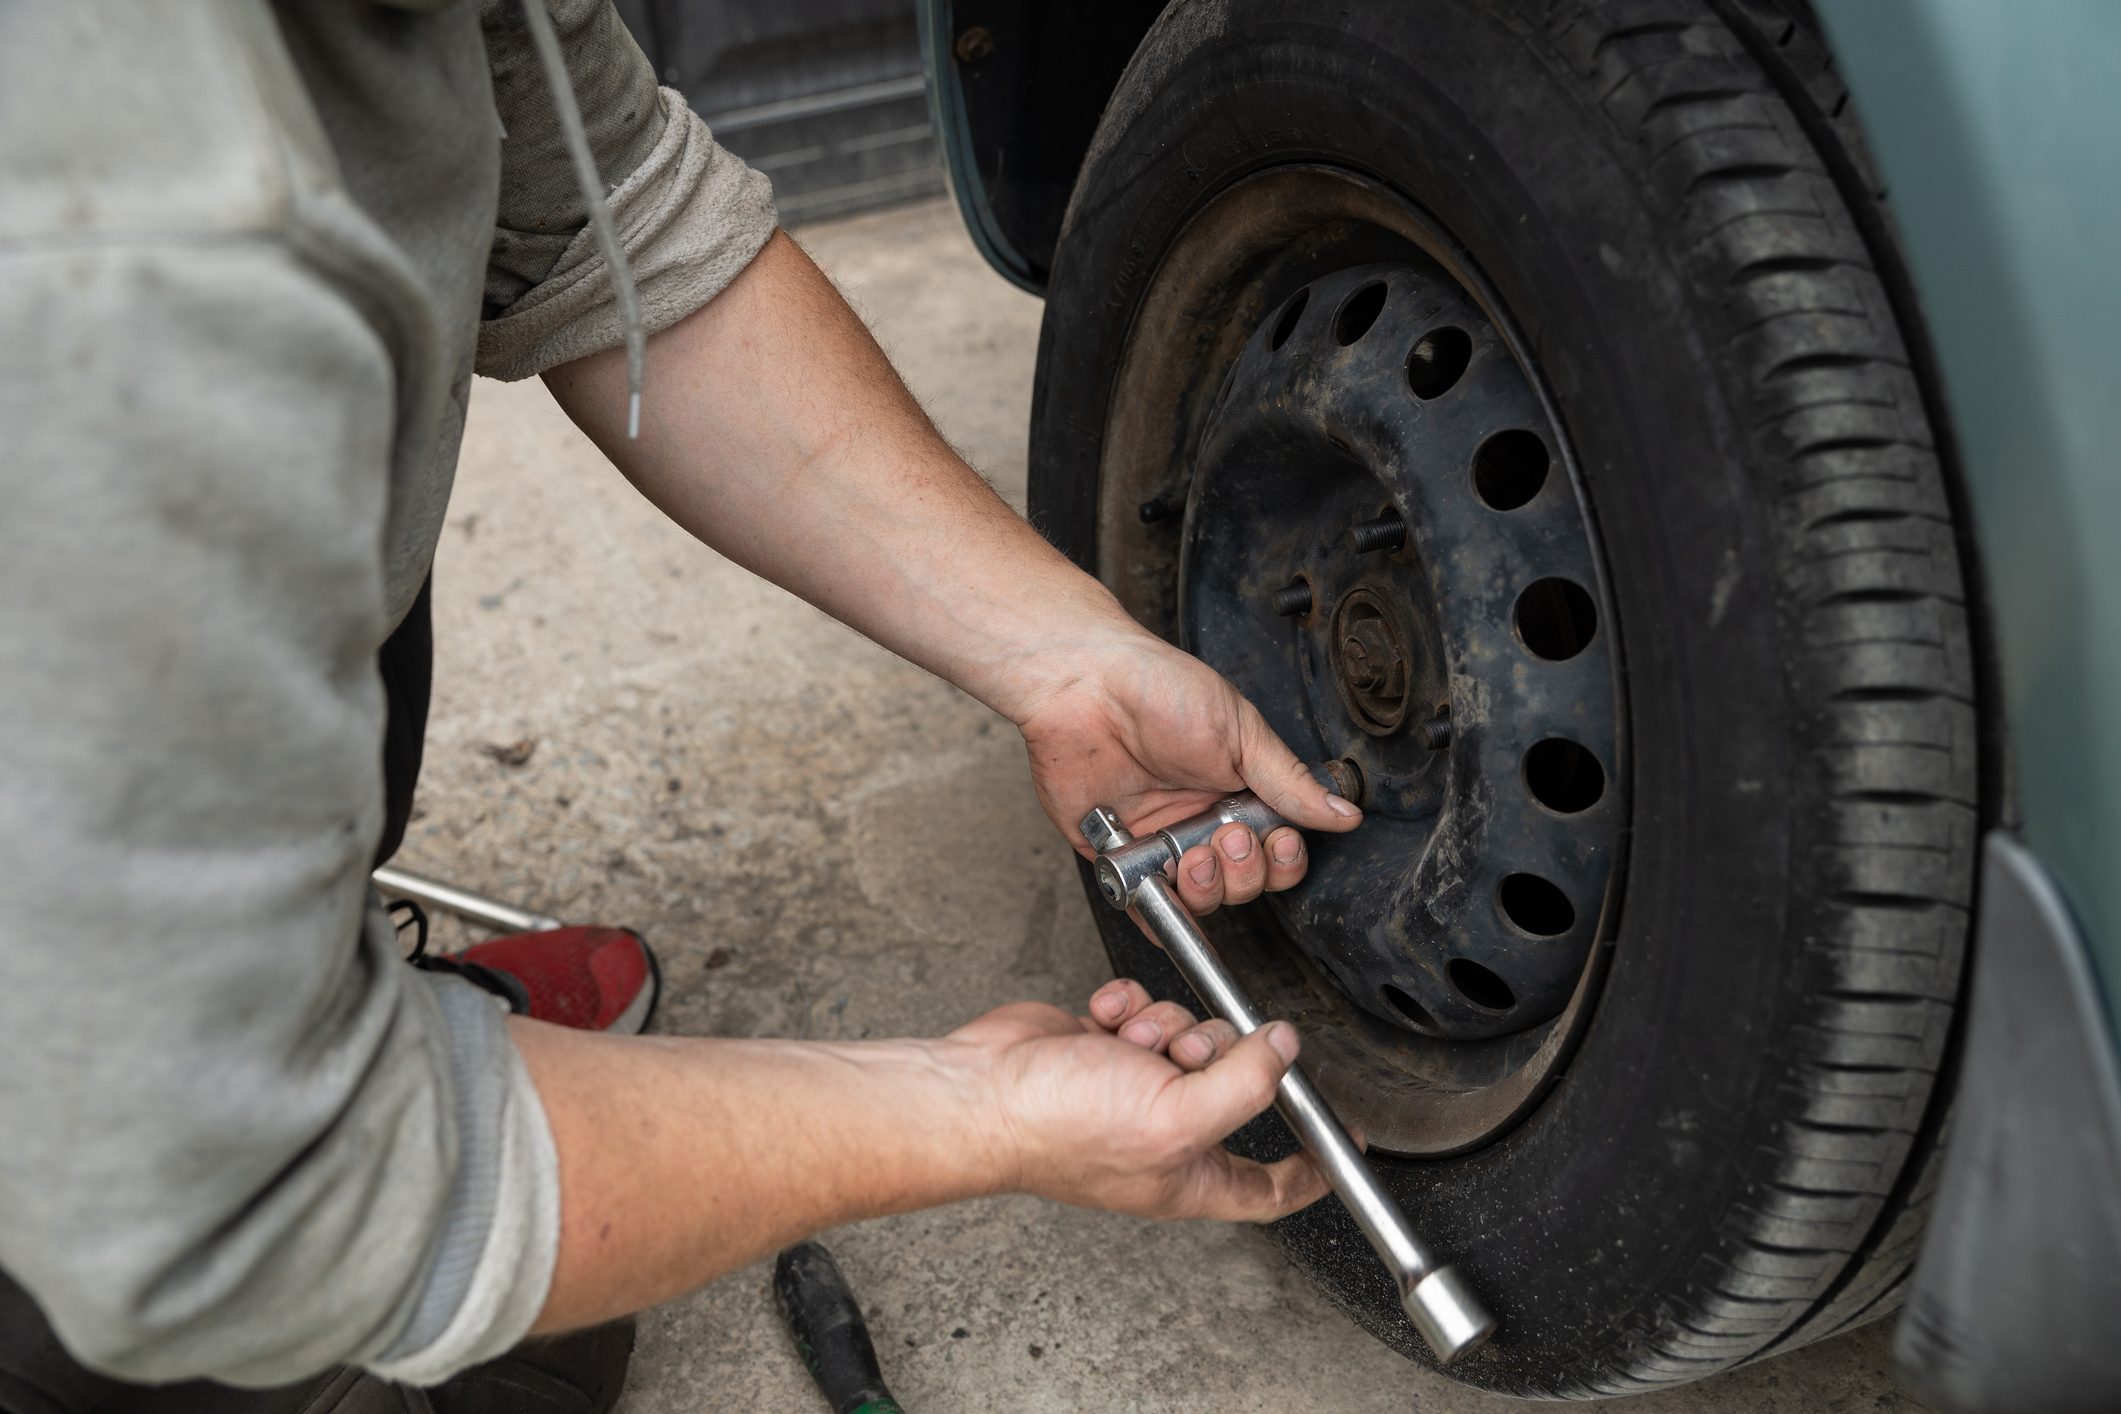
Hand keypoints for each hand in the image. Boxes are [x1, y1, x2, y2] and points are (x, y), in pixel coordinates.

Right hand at [950, 981, 1327, 1221]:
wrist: (981, 1090)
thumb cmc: (1058, 1127)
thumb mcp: (1175, 1116)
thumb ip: (1243, 1085)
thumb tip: (1284, 1050)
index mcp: (1188, 1176)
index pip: (1271, 1186)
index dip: (1313, 1165)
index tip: (1347, 1136)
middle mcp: (1164, 1133)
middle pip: (1232, 1081)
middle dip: (1212, 1050)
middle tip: (1180, 1054)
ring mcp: (1131, 1087)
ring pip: (1188, 1032)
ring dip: (1161, 1024)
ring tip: (1125, 1042)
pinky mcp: (1103, 1047)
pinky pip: (1144, 1009)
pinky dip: (1125, 1007)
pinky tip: (1100, 1021)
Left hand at [1011, 625, 1361, 913]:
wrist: (1086, 686)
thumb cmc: (1159, 689)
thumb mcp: (1240, 732)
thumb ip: (1290, 783)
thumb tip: (1344, 814)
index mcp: (1237, 793)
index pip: (1275, 850)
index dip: (1282, 860)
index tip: (1279, 841)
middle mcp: (1201, 822)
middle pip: (1243, 883)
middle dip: (1244, 872)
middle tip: (1229, 838)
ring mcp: (1160, 842)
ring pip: (1200, 899)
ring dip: (1207, 888)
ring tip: (1192, 854)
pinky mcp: (1118, 857)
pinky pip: (1144, 907)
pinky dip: (1160, 916)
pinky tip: (1167, 893)